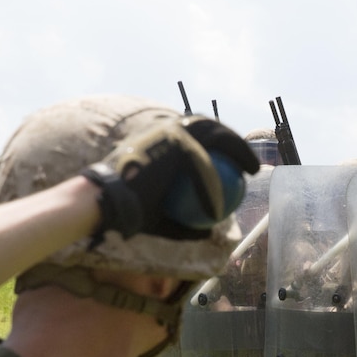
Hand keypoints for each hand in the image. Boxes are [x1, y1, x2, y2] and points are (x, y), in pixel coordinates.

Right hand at [82, 116, 258, 244]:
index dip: (217, 140)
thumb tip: (209, 231)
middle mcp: (167, 128)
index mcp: (160, 135)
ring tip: (251, 168)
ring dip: (238, 149)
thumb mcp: (158, 212)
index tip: (230, 160)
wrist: (104, 199)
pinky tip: (237, 185)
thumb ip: (184, 217)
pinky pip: (207, 164)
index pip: (195, 131)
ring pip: (216, 135)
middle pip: (209, 126)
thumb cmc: (127, 207)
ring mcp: (172, 133)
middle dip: (231, 138)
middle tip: (247, 163)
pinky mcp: (177, 145)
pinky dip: (220, 179)